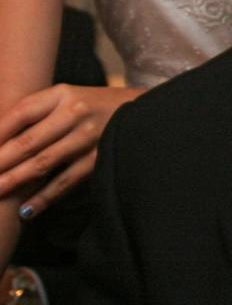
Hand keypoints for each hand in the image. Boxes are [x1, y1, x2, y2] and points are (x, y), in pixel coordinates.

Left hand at [0, 85, 142, 216]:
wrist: (144, 110)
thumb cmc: (94, 107)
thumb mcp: (66, 99)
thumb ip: (34, 115)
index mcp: (61, 94)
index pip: (19, 113)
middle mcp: (75, 112)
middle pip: (27, 141)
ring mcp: (89, 136)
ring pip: (44, 163)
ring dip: (14, 181)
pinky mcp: (101, 157)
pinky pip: (67, 180)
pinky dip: (45, 196)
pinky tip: (27, 210)